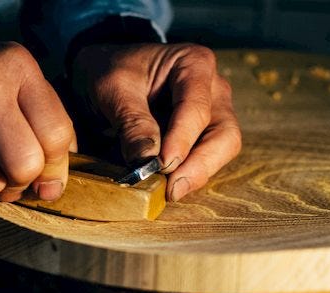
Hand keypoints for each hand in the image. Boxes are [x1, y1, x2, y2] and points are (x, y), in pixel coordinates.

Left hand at [71, 43, 240, 201]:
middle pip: (224, 133)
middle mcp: (213, 88)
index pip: (197, 108)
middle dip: (200, 165)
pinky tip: (166, 187)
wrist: (105, 75)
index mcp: (194, 64)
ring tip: (168, 191)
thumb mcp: (112, 88)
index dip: (182, 141)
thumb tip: (147, 160)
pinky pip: (206, 160)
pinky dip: (188, 175)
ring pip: (222, 150)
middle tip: (172, 189)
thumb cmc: (112, 72)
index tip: (162, 165)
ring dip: (196, 174)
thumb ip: (132, 121)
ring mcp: (213, 113)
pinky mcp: (203, 136)